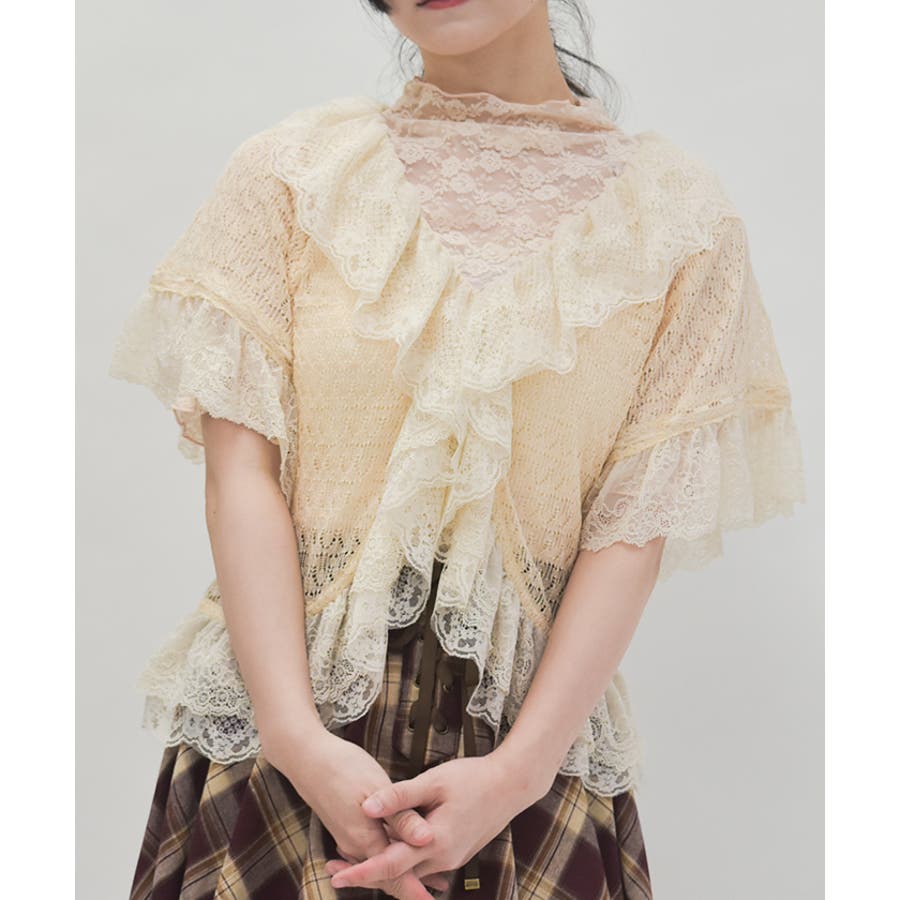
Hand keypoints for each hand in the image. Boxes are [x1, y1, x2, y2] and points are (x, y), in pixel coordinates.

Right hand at [264, 727, 447, 898]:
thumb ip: (401, 817)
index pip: (394, 875)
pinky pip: (372, 850)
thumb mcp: (377, 787)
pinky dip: (389, 854)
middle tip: (440, 886)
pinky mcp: (348, 828)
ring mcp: (349, 839)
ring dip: (403, 868)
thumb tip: (428, 840)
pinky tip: (402, 846)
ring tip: (430, 872)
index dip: (415, 890)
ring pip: (380, 862)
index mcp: (365, 839)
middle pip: (388, 874)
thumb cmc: (343, 768)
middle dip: (413, 881)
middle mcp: (355, 846)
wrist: (307, 759)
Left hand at [327, 752, 546, 890]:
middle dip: (365, 873)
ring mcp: (451, 859)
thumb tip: (366, 807)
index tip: (336, 876)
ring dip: (383, 867)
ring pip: (409, 871)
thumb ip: (399, 797)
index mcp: (434, 843)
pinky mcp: (455, 853)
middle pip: (397, 875)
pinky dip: (402, 860)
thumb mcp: (433, 782)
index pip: (390, 865)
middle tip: (333, 868)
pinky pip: (422, 864)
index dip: (361, 872)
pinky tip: (388, 846)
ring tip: (352, 858)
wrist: (512, 785)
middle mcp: (442, 859)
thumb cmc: (473, 779)